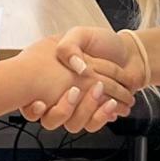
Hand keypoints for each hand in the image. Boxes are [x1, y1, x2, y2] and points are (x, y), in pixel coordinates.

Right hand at [20, 25, 145, 131]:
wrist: (129, 53)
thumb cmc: (103, 43)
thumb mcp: (81, 35)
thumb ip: (68, 46)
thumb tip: (73, 66)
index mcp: (52, 77)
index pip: (30, 100)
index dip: (30, 108)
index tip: (40, 103)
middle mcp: (62, 96)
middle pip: (50, 119)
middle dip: (62, 110)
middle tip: (75, 91)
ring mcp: (79, 107)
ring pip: (73, 125)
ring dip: (85, 111)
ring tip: (99, 91)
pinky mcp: (96, 113)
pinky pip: (93, 125)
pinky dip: (101, 116)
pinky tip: (111, 103)